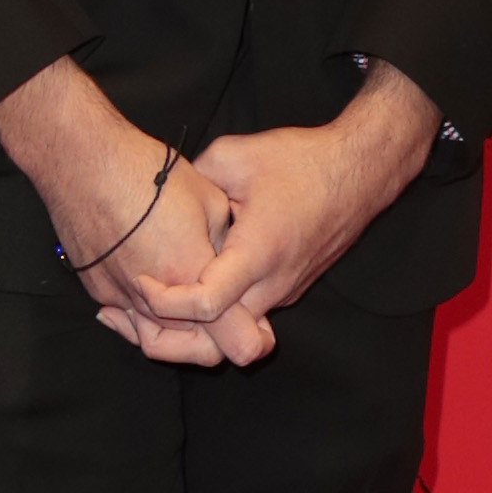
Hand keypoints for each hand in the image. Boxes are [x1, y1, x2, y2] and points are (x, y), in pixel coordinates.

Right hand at [0, 58, 271, 366]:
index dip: (255, 336)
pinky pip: (130, 319)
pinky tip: (149, 286)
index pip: (238, 341)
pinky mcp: (98, 290)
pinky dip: (145, 314)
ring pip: (161, 341)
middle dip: (218, 340)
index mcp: (192, 276)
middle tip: (226, 318)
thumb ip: (224, 246)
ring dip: (180, 332)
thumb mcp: (209, 201)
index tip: (258, 324)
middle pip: (199, 351)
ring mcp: (122, 298)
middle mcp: (156, 300)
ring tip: (189, 305)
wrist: (81, 159)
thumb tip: (227, 265)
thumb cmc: (145, 171)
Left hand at [143, 64, 437, 345]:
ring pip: (234, 326)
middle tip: (132, 303)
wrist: (360, 170)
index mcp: (258, 252)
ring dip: (195, 318)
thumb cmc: (300, 160)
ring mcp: (285, 290)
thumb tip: (159, 197)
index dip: (165, 302)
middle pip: (219, 336)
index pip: (207, 304)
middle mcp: (274, 283)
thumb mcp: (233, 156)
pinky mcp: (289, 287)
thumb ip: (192, 181)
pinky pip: (247, 309)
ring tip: (153, 291)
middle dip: (173, 329)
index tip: (139, 280)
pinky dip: (218, 306)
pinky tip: (190, 277)